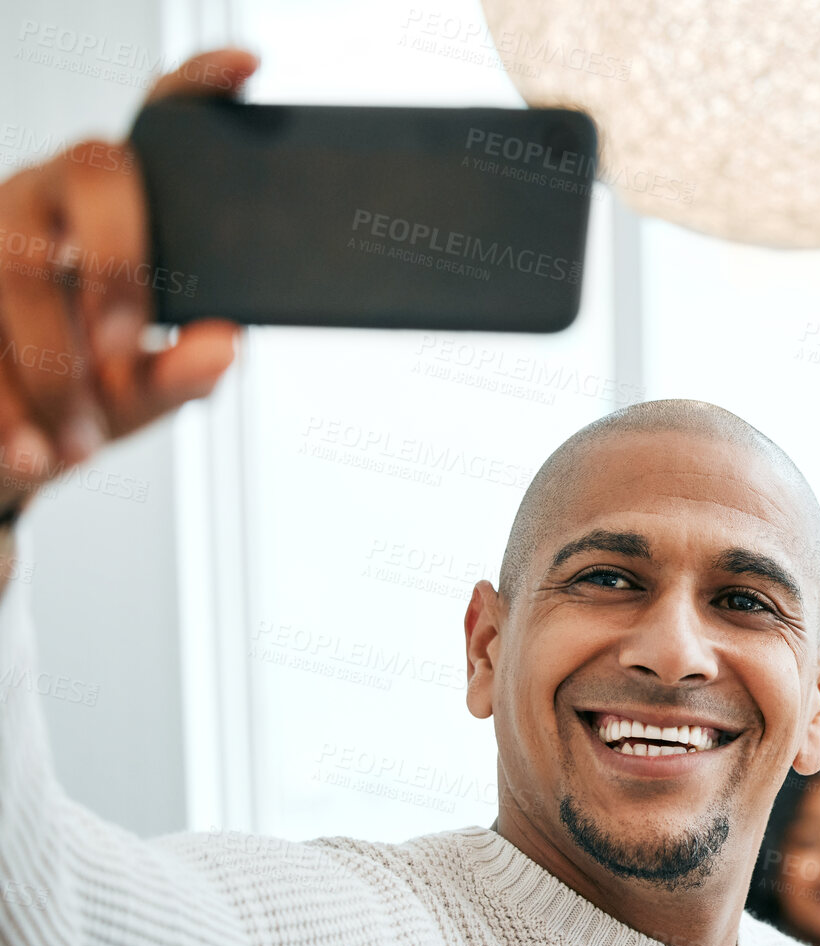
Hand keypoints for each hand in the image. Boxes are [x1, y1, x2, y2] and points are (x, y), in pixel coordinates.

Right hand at [0, 49, 255, 516]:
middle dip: (115, 271)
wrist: (8, 444)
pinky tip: (35, 456)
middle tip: (126, 357)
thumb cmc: (94, 395)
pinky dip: (5, 410)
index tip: (248, 67)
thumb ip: (187, 372)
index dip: (199, 87)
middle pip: (92, 175)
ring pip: (15, 266)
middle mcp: (53, 190)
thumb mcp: (147, 391)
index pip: (162, 124)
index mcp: (121, 206)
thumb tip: (222, 344)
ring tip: (84, 446)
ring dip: (52, 367)